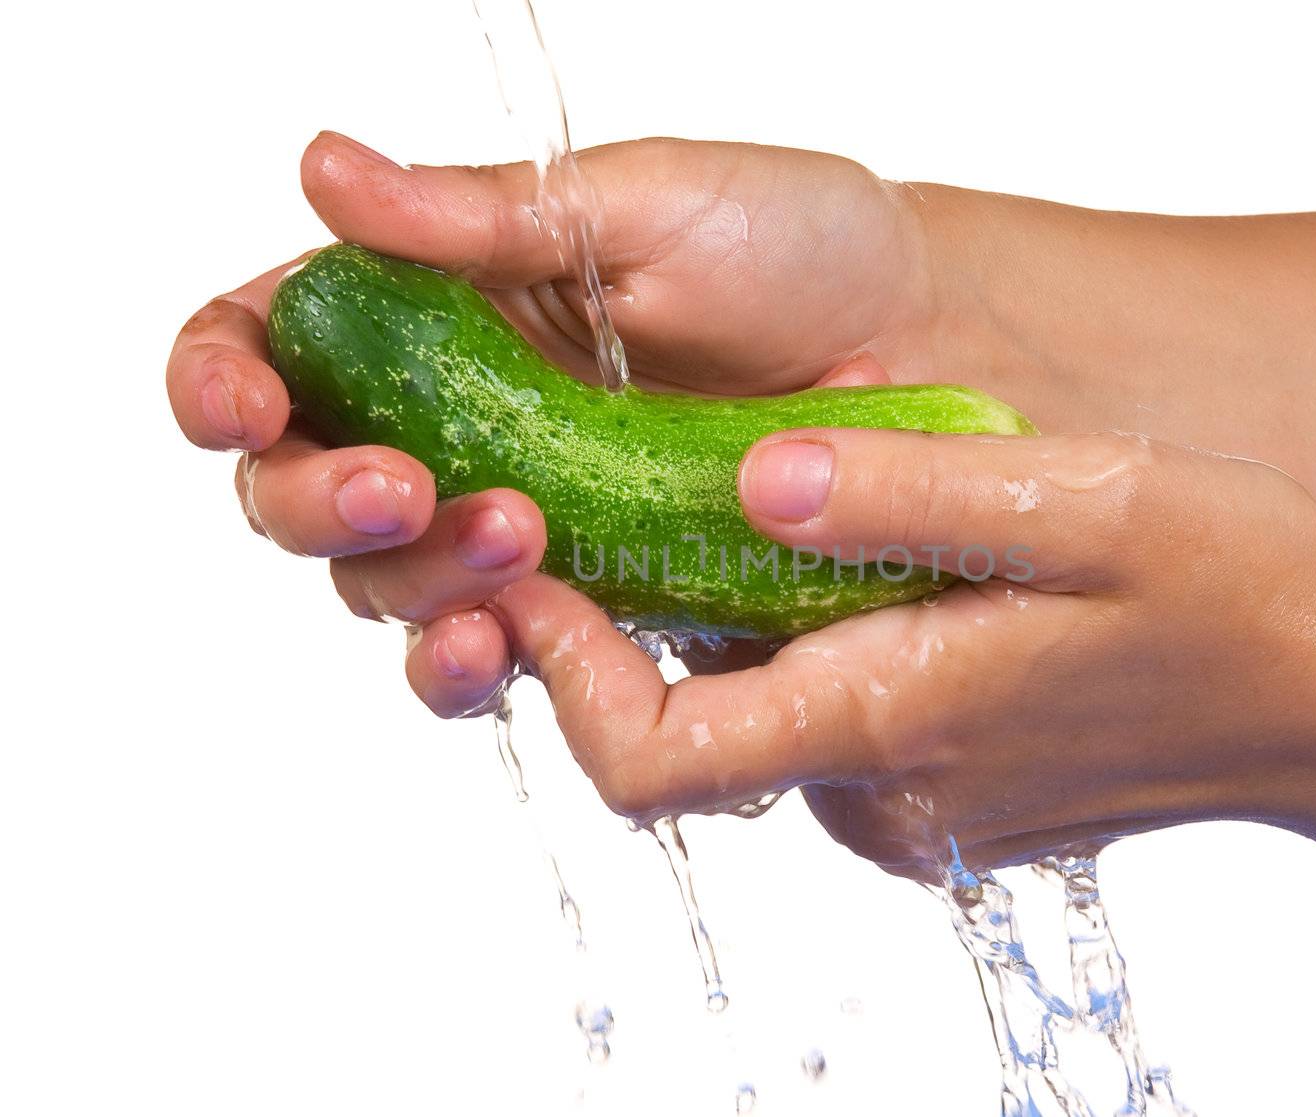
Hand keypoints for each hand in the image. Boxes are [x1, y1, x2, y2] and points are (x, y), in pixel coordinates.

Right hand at [166, 131, 962, 711]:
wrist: (928, 348)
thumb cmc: (798, 249)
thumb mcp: (646, 204)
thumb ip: (484, 215)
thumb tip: (325, 171)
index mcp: (438, 309)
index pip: (277, 347)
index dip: (226, 380)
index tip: (242, 402)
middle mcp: (458, 423)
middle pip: (302, 492)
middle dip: (318, 502)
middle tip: (401, 487)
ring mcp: (523, 522)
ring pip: (388, 590)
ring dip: (410, 587)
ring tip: (507, 546)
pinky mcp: (596, 605)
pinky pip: (499, 655)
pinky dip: (478, 663)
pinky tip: (509, 644)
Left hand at [478, 428, 1315, 872]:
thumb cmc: (1231, 596)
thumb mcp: (1081, 503)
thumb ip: (907, 493)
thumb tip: (750, 475)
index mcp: (893, 726)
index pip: (651, 762)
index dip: (567, 672)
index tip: (543, 566)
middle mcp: (880, 798)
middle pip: (683, 735)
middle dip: (631, 627)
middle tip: (618, 493)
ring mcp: (909, 810)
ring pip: (752, 724)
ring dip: (720, 628)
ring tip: (737, 507)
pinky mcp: (938, 799)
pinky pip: (819, 726)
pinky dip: (795, 651)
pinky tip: (845, 565)